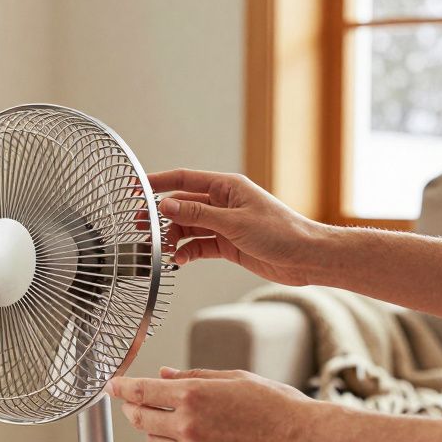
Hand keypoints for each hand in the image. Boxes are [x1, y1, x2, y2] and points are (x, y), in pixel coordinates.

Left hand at [108, 367, 323, 441]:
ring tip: (173, 425)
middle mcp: (187, 426)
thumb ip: (192, 377)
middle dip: (133, 410)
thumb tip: (161, 376)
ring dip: (155, 434)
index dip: (120, 388)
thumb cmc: (275, 404)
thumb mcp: (233, 378)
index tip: (110, 386)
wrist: (306, 440)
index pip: (139, 392)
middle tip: (137, 405)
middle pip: (140, 420)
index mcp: (193, 395)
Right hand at [150, 169, 331, 286]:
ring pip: (188, 227)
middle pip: (182, 205)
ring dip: (173, 238)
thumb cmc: (280, 232)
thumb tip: (166, 204)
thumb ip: (197, 214)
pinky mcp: (227, 244)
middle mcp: (223, 203)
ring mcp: (224, 224)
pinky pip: (198, 245)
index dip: (158, 182)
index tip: (135, 187)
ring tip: (161, 250)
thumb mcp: (234, 222)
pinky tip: (179, 261)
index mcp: (226, 187)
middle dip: (160, 217)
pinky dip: (187, 252)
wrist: (306, 258)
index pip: (184, 179)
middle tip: (139, 227)